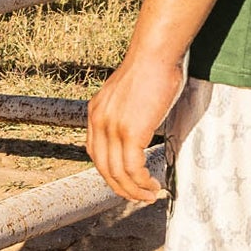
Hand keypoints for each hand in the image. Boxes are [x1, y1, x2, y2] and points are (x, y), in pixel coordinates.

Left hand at [87, 46, 184, 202]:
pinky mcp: (130, 132)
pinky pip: (132, 168)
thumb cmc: (150, 68)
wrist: (154, 54)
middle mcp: (98, 122)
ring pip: (117, 173)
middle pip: (103, 167)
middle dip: (121, 187)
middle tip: (139, 196)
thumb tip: (142, 124)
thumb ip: (128, 111)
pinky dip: (141, 183)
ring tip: (149, 196)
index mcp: (96, 112)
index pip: (96, 153)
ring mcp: (112, 128)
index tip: (127, 181)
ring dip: (133, 190)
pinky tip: (153, 185)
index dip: (110, 172)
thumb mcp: (129, 94)